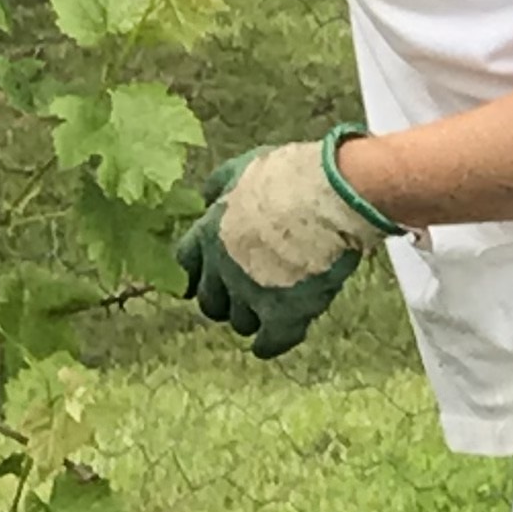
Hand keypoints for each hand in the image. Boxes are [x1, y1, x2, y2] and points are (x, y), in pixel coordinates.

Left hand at [175, 135, 395, 358]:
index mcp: (209, 233)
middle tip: (244, 294)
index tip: (204, 279)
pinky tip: (272, 343)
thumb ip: (221, 185)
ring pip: (240, 321)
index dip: (200, 274)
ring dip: (252, 316)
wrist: (326, 197)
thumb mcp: (243, 168)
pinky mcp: (281, 313)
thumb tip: (207, 195)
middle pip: (211, 301)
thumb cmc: (289, 177)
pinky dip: (270, 343)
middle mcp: (221, 269)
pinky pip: (269, 341)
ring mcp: (249, 294)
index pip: (186, 266)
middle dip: (226, 299)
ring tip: (269, 310)